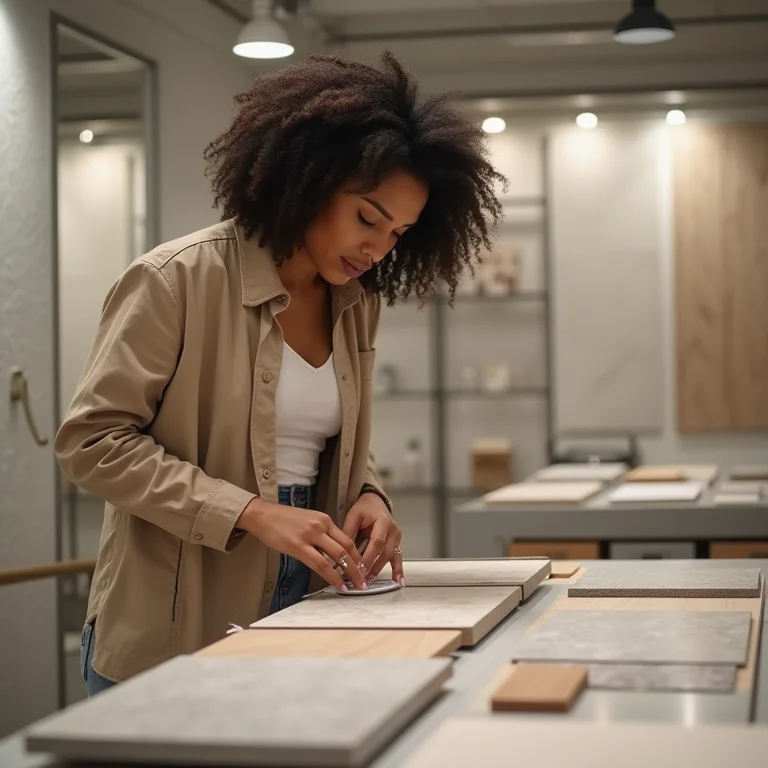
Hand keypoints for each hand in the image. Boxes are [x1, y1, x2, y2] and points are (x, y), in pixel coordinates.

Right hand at [237, 498, 365, 590]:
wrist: (263, 515)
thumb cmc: (284, 520)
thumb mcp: (309, 521)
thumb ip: (322, 534)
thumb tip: (333, 553)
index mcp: (325, 520)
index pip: (348, 539)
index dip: (358, 555)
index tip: (364, 568)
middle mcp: (321, 526)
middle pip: (347, 548)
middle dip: (359, 567)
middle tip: (365, 580)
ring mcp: (310, 536)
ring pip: (337, 557)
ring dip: (350, 574)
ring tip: (356, 585)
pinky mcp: (298, 546)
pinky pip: (320, 564)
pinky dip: (332, 576)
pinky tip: (338, 585)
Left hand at [342, 493, 403, 584]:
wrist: (375, 502)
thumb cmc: (364, 508)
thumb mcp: (353, 516)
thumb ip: (348, 533)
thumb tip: (341, 554)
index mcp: (383, 521)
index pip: (377, 542)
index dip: (369, 557)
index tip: (359, 569)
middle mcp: (393, 530)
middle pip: (385, 552)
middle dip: (373, 567)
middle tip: (362, 579)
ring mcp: (397, 537)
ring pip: (391, 556)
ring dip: (381, 570)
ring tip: (371, 581)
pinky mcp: (396, 543)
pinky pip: (398, 557)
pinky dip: (398, 570)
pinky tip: (399, 581)